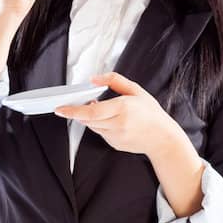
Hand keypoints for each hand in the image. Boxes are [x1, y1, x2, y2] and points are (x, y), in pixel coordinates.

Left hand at [53, 71, 179, 158]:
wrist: (162, 138)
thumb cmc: (151, 114)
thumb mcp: (136, 90)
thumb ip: (115, 80)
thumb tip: (95, 79)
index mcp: (123, 108)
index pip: (91, 112)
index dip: (73, 111)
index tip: (60, 108)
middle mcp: (118, 124)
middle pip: (88, 120)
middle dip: (81, 112)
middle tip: (82, 104)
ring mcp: (116, 137)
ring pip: (93, 127)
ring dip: (91, 118)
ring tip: (104, 111)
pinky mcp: (115, 144)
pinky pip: (101, 134)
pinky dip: (101, 126)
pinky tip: (113, 122)